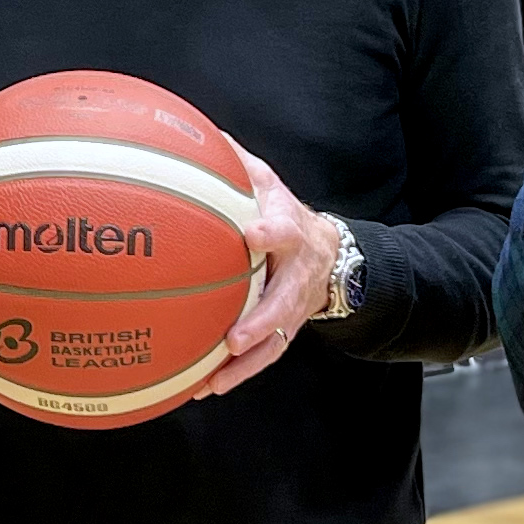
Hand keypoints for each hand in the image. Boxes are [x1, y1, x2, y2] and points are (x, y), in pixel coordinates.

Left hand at [196, 145, 340, 399]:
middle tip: (234, 338)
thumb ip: (235, 163)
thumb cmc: (282, 213)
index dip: (272, 232)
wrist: (330, 254)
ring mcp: (294, 307)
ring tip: (214, 380)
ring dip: (246, 363)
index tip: (252, 234)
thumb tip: (193, 134)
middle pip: (285, 299)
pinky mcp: (286, 330)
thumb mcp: (266, 182)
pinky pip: (265, 357)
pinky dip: (238, 375)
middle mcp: (298, 273)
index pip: (285, 228)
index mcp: (291, 230)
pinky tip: (205, 390)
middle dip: (262, 320)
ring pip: (276, 339)